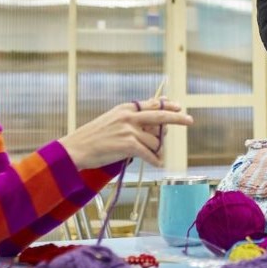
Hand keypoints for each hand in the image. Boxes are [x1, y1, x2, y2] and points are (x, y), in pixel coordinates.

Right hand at [59, 97, 193, 169]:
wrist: (76, 149)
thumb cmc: (92, 137)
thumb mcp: (112, 120)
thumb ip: (131, 118)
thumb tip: (151, 122)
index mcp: (125, 108)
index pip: (151, 104)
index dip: (167, 105)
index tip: (177, 105)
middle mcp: (129, 116)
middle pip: (161, 115)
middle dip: (178, 118)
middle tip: (190, 120)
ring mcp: (129, 130)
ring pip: (155, 140)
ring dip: (156, 149)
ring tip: (151, 155)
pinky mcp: (128, 145)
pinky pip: (149, 153)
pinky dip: (155, 160)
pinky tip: (158, 163)